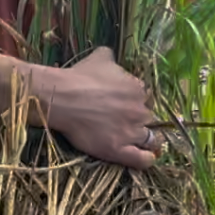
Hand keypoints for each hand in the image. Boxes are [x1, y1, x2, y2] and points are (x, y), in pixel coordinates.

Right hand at [44, 47, 157, 169]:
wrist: (62, 98)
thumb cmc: (80, 77)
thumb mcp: (99, 57)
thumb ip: (111, 57)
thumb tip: (110, 55)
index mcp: (138, 89)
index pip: (146, 98)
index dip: (137, 102)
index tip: (128, 105)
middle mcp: (140, 111)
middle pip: (149, 118)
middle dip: (141, 120)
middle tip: (129, 123)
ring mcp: (131, 132)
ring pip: (152, 140)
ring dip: (150, 142)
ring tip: (145, 145)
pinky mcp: (120, 149)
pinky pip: (142, 159)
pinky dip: (146, 160)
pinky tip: (146, 158)